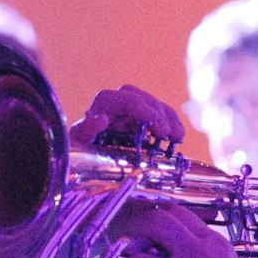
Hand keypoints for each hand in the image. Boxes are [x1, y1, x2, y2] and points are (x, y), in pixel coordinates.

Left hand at [70, 85, 185, 151]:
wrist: (83, 158)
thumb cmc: (80, 150)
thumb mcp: (79, 143)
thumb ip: (86, 130)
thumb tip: (101, 119)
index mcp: (103, 105)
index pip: (127, 98)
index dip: (146, 111)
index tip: (160, 129)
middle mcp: (117, 103)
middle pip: (143, 98)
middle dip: (160, 114)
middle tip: (169, 134)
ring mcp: (130, 112)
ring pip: (153, 105)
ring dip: (169, 118)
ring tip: (178, 136)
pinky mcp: (140, 121)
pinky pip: (159, 116)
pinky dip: (170, 124)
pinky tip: (178, 136)